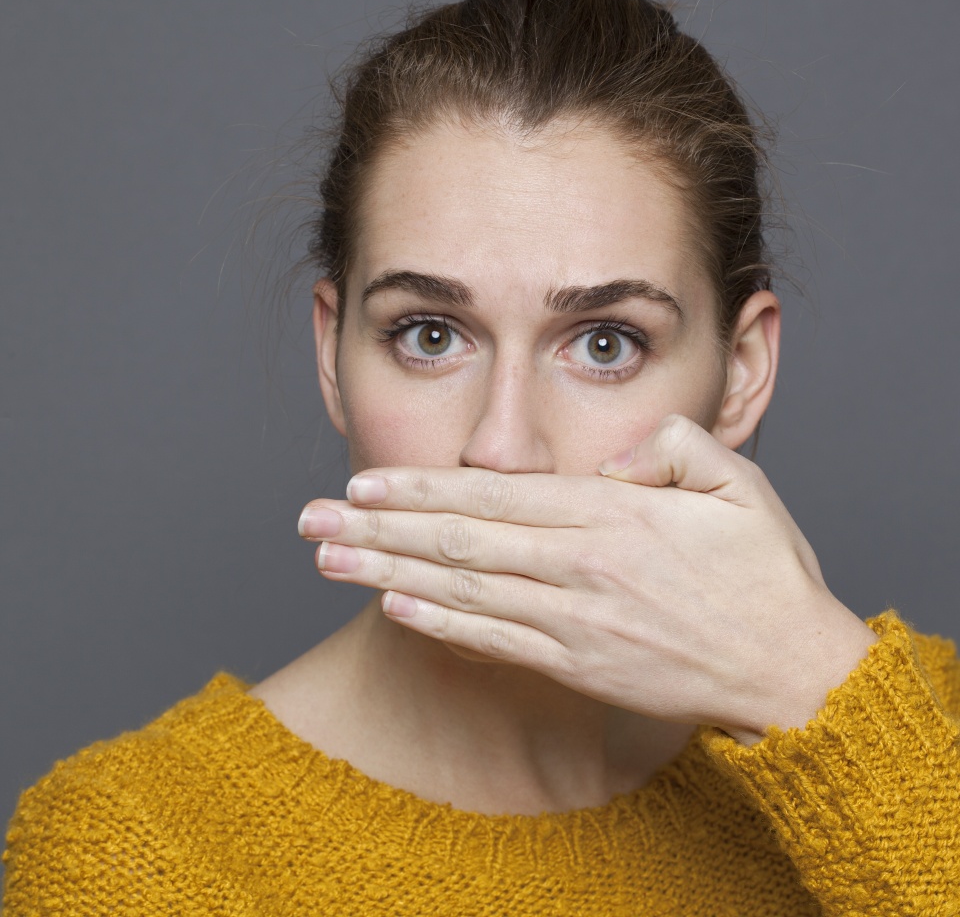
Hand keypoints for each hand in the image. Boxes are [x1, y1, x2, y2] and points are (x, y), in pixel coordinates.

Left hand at [298, 415, 875, 743]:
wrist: (790, 670)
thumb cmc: (764, 573)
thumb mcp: (738, 483)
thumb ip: (670, 447)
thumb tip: (609, 457)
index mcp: (612, 516)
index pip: (495, 493)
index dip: (422, 487)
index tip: (365, 481)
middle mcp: (579, 567)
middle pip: (459, 540)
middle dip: (378, 528)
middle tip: (311, 519)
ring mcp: (572, 621)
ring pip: (462, 590)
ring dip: (388, 574)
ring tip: (329, 560)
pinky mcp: (575, 665)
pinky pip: (492, 642)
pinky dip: (438, 624)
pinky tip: (393, 608)